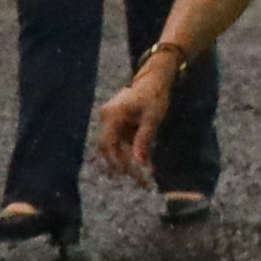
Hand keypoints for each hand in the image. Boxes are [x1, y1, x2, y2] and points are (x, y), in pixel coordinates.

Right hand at [90, 59, 168, 178]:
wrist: (154, 80)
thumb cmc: (155, 96)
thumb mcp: (152, 118)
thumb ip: (143, 139)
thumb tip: (139, 162)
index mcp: (112, 115)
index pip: (108, 143)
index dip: (114, 161)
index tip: (126, 175)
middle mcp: (106, 116)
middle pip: (108, 146)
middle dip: (119, 164)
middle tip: (134, 179)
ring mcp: (109, 118)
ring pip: (114, 144)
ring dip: (125, 158)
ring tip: (141, 176)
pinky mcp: (115, 121)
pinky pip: (119, 139)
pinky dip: (128, 150)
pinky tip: (141, 161)